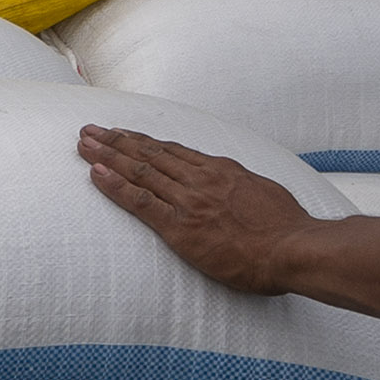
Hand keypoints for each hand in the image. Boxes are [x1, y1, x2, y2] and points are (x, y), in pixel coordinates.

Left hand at [79, 124, 314, 294]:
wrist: (296, 249)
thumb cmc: (287, 229)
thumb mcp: (265, 193)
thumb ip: (241, 186)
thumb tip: (232, 183)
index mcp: (222, 171)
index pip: (173, 151)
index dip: (143, 141)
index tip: (123, 133)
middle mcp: (202, 180)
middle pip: (150, 154)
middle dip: (116, 141)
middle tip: (90, 130)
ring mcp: (189, 201)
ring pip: (140, 171)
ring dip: (107, 156)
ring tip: (83, 145)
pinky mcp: (180, 227)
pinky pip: (140, 201)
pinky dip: (115, 186)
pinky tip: (95, 174)